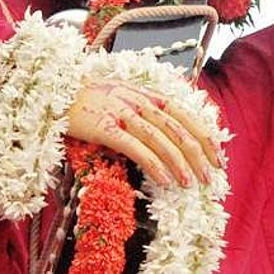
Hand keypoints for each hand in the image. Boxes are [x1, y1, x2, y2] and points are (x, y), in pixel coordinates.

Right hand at [68, 78, 221, 187]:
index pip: (185, 115)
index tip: (218, 156)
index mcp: (147, 94)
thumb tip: (169, 131)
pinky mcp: (105, 127)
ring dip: (180, 163)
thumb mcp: (123, 96)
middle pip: (178, 128)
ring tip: (192, 183)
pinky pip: (135, 148)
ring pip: (161, 139)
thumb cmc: (89, 98)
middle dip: (199, 154)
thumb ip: (145, 108)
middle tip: (212, 176)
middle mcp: (140, 101)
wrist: (55, 90)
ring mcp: (122, 113)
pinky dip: (154, 164)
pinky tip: (165, 181)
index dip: (205, 136)